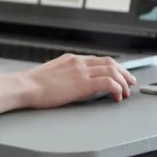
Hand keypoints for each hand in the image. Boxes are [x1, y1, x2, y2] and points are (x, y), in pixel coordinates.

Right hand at [22, 54, 136, 107]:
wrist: (26, 86)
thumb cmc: (34, 85)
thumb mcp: (52, 74)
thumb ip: (66, 74)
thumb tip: (74, 83)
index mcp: (72, 59)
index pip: (99, 59)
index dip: (113, 67)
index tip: (120, 75)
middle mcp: (79, 62)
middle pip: (110, 63)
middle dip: (123, 72)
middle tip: (130, 82)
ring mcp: (81, 71)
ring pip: (112, 71)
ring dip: (122, 82)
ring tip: (125, 92)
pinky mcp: (82, 83)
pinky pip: (108, 83)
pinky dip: (116, 89)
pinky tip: (116, 97)